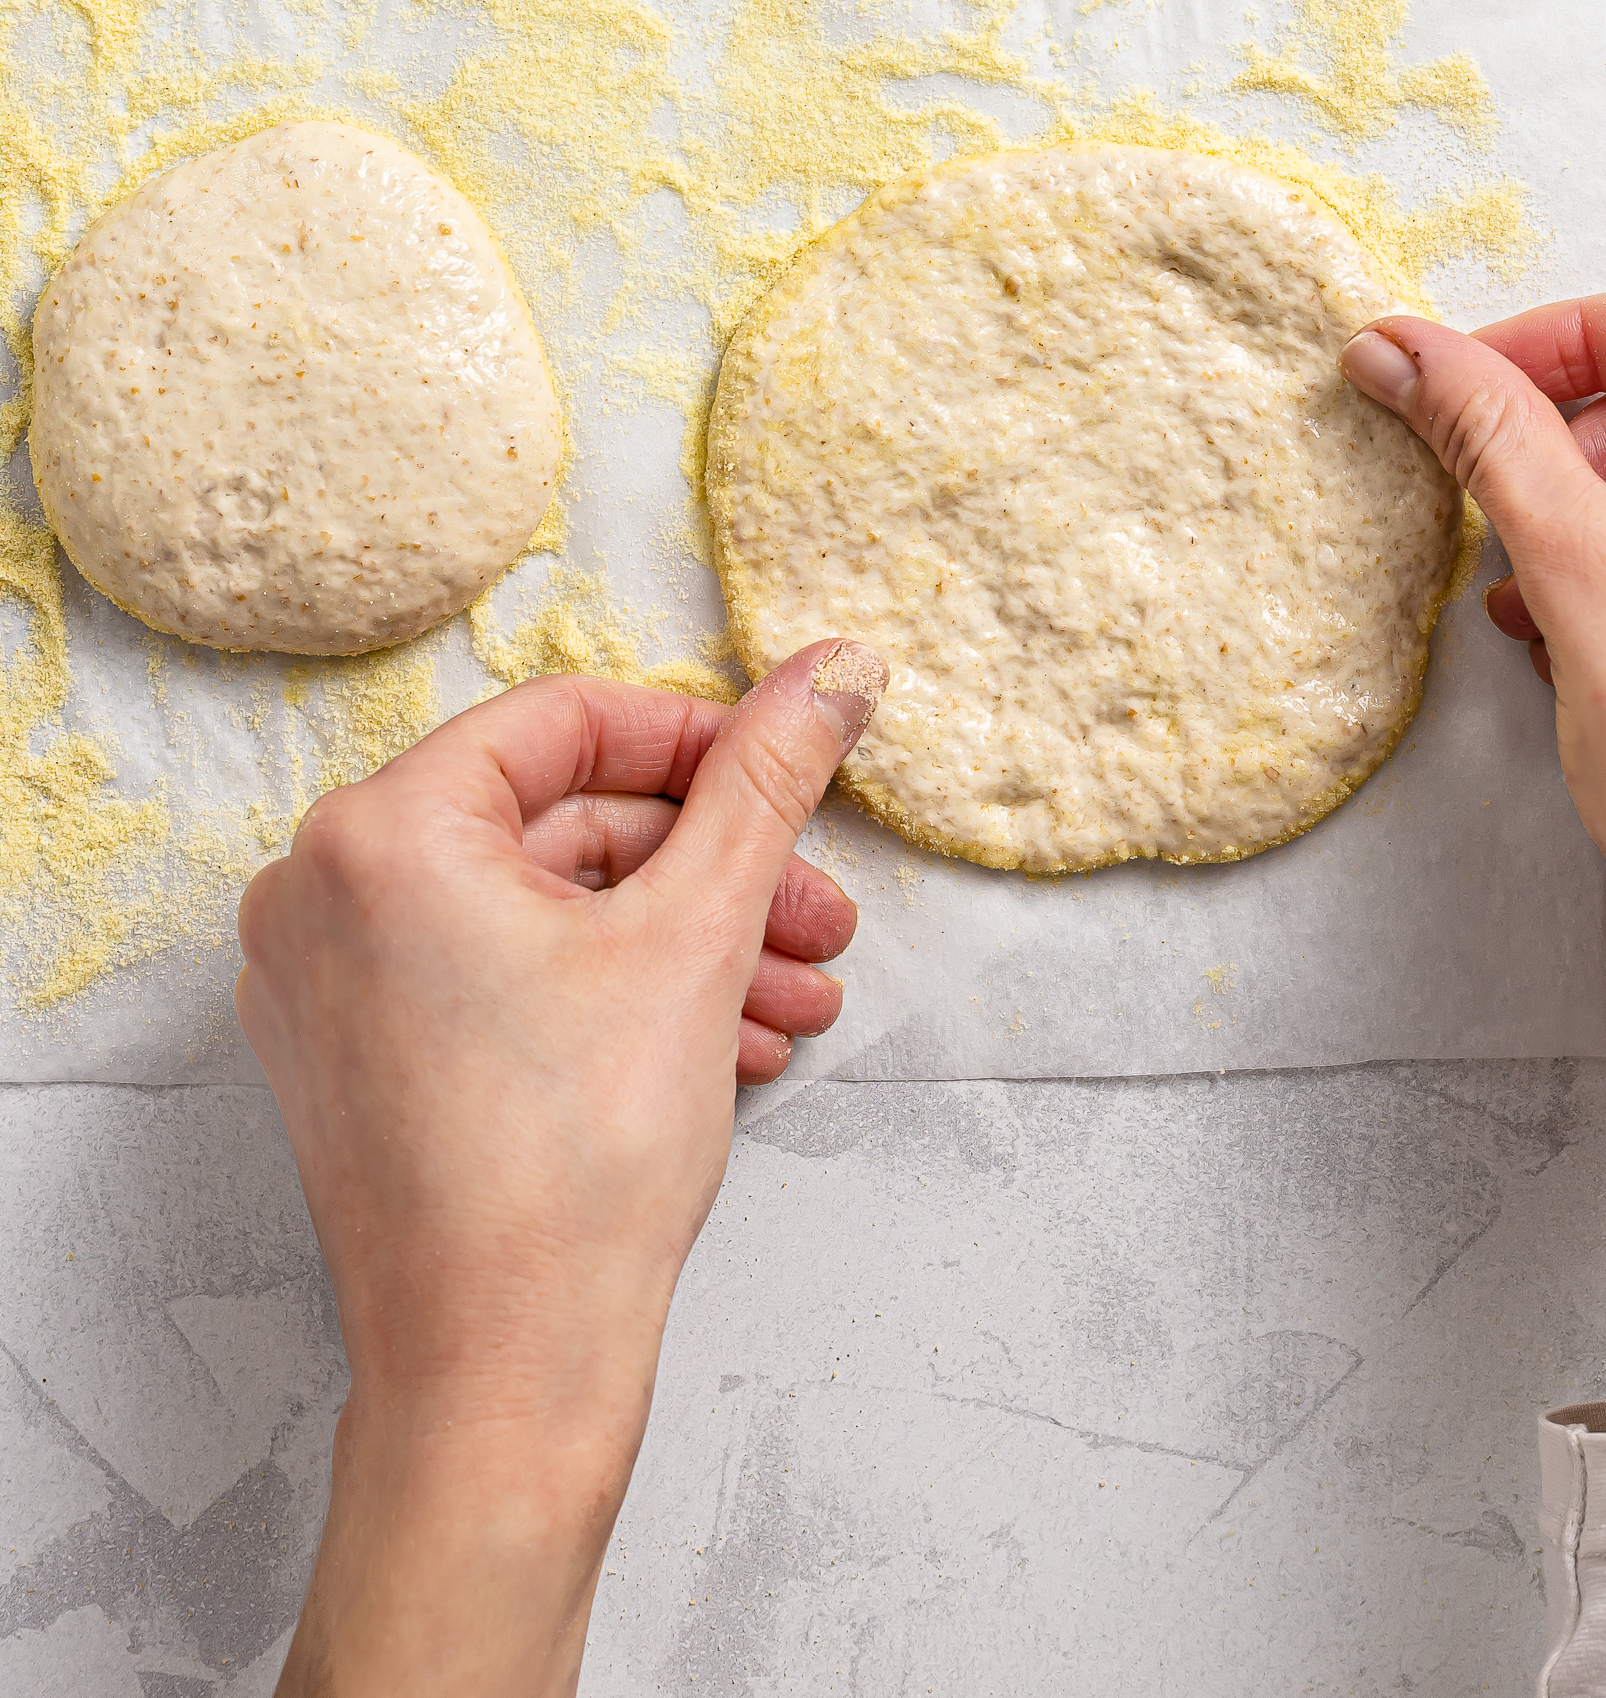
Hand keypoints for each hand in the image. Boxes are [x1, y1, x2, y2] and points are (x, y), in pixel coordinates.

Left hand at [236, 641, 882, 1697]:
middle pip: (559, 826)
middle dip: (711, 873)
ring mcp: (326, 987)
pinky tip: (729, 1043)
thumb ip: (768, 780)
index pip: (566, 723)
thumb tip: (839, 667)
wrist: (503, 1382)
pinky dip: (609, 997)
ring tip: (798, 1000)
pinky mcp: (352, 1063)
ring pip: (541, 915)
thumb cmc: (578, 1164)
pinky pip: (496, 982)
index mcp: (381, 832)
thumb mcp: (698, 933)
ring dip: (681, 945)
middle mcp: (322, 893)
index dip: (703, 744)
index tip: (793, 774)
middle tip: (819, 914)